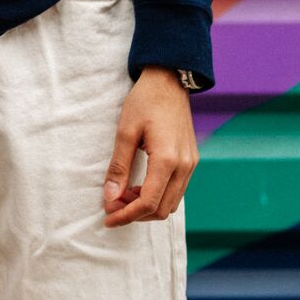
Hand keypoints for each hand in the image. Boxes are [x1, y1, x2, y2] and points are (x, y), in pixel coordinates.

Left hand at [103, 67, 197, 227]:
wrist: (169, 81)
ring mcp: (191, 165)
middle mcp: (184, 167)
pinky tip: (137, 187)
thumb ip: (119, 167)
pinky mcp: (191, 161)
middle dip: (135, 214)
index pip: (148, 202)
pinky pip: (176, 190)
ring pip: (171, 203)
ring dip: (146, 206)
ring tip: (121, 196)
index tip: (108, 217)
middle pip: (162, 209)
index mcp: (167, 160)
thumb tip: (110, 197)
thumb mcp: (125, 131)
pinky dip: (157, 196)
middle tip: (111, 206)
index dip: (127, 215)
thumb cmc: (144, 102)